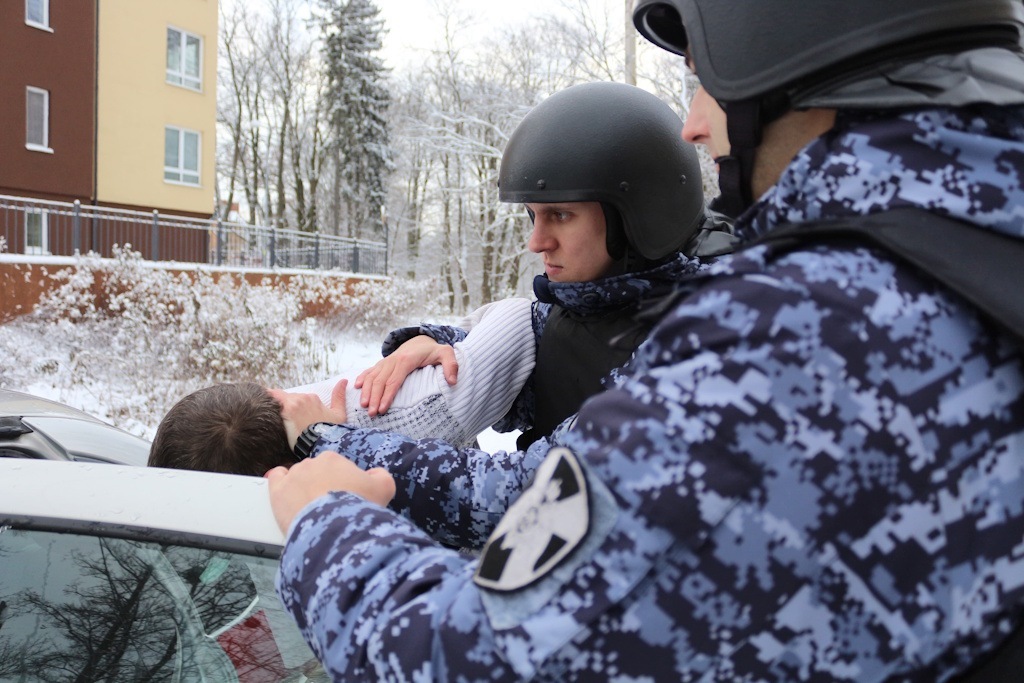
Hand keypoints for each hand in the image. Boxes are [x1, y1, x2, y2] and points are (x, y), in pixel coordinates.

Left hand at [265, 452, 395, 532]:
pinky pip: (275, 479)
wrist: (334, 528)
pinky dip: (280, 484)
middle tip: (330, 507)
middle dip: (323, 487)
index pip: (335, 467)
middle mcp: (311, 463)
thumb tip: (375, 474)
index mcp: (333, 459)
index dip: (341, 483)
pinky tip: (286, 494)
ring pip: (297, 478)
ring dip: (303, 489)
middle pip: (316, 473)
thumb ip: (380, 475)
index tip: (344, 497)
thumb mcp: (384, 488)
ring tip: (311, 509)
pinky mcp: (278, 492)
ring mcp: (292, 477)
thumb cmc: (359, 506)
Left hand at [269, 379, 347, 448]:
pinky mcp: (286, 410)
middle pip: (284, 400)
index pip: (294, 399)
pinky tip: (259, 411)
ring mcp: (294, 403)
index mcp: (313, 398)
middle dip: (281, 408)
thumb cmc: (331, 432)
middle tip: (277, 422)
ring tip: (266, 418)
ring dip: (273, 408)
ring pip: (276, 400)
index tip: (286, 418)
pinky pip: (270, 400)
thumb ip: (339, 397)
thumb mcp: (339, 415)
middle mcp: (303, 398)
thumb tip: (344, 380)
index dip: (289, 409)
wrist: (323, 443)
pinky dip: (264, 403)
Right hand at [354, 335, 457, 415]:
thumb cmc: (434, 350)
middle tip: (371, 414)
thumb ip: (451, 366)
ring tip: (363, 406)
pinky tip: (356, 387)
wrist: (421, 340)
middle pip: (380, 381)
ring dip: (366, 391)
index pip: (394, 380)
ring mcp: (386, 361)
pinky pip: (370, 370)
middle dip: (374, 398)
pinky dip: (363, 377)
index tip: (382, 409)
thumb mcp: (447, 354)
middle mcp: (393, 360)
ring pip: (373, 376)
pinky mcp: (383, 363)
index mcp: (406, 360)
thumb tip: (453, 381)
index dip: (387, 395)